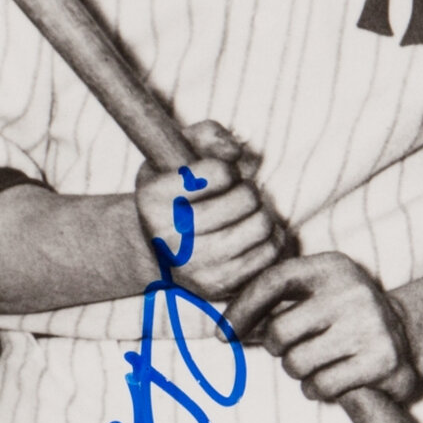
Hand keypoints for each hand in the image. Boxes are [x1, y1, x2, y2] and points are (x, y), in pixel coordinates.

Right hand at [135, 122, 279, 299]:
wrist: (157, 250)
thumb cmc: (174, 193)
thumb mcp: (177, 155)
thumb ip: (207, 135)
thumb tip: (235, 152)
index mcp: (153, 199)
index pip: (219, 173)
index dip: (227, 169)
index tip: (218, 176)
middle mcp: (168, 237)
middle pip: (246, 199)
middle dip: (248, 190)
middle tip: (238, 194)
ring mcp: (193, 266)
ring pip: (261, 226)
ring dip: (262, 213)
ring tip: (246, 213)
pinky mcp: (217, 286)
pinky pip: (268, 254)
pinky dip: (270, 238)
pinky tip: (252, 233)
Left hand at [226, 252, 422, 404]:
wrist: (410, 333)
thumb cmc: (346, 315)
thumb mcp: (319, 290)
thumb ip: (277, 300)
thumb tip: (225, 327)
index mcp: (332, 268)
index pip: (272, 281)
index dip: (241, 309)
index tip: (224, 334)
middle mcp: (352, 293)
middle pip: (279, 332)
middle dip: (277, 349)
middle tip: (293, 350)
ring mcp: (369, 328)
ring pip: (297, 364)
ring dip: (298, 373)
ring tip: (317, 364)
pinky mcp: (381, 363)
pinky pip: (321, 386)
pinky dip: (317, 389)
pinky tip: (332, 379)